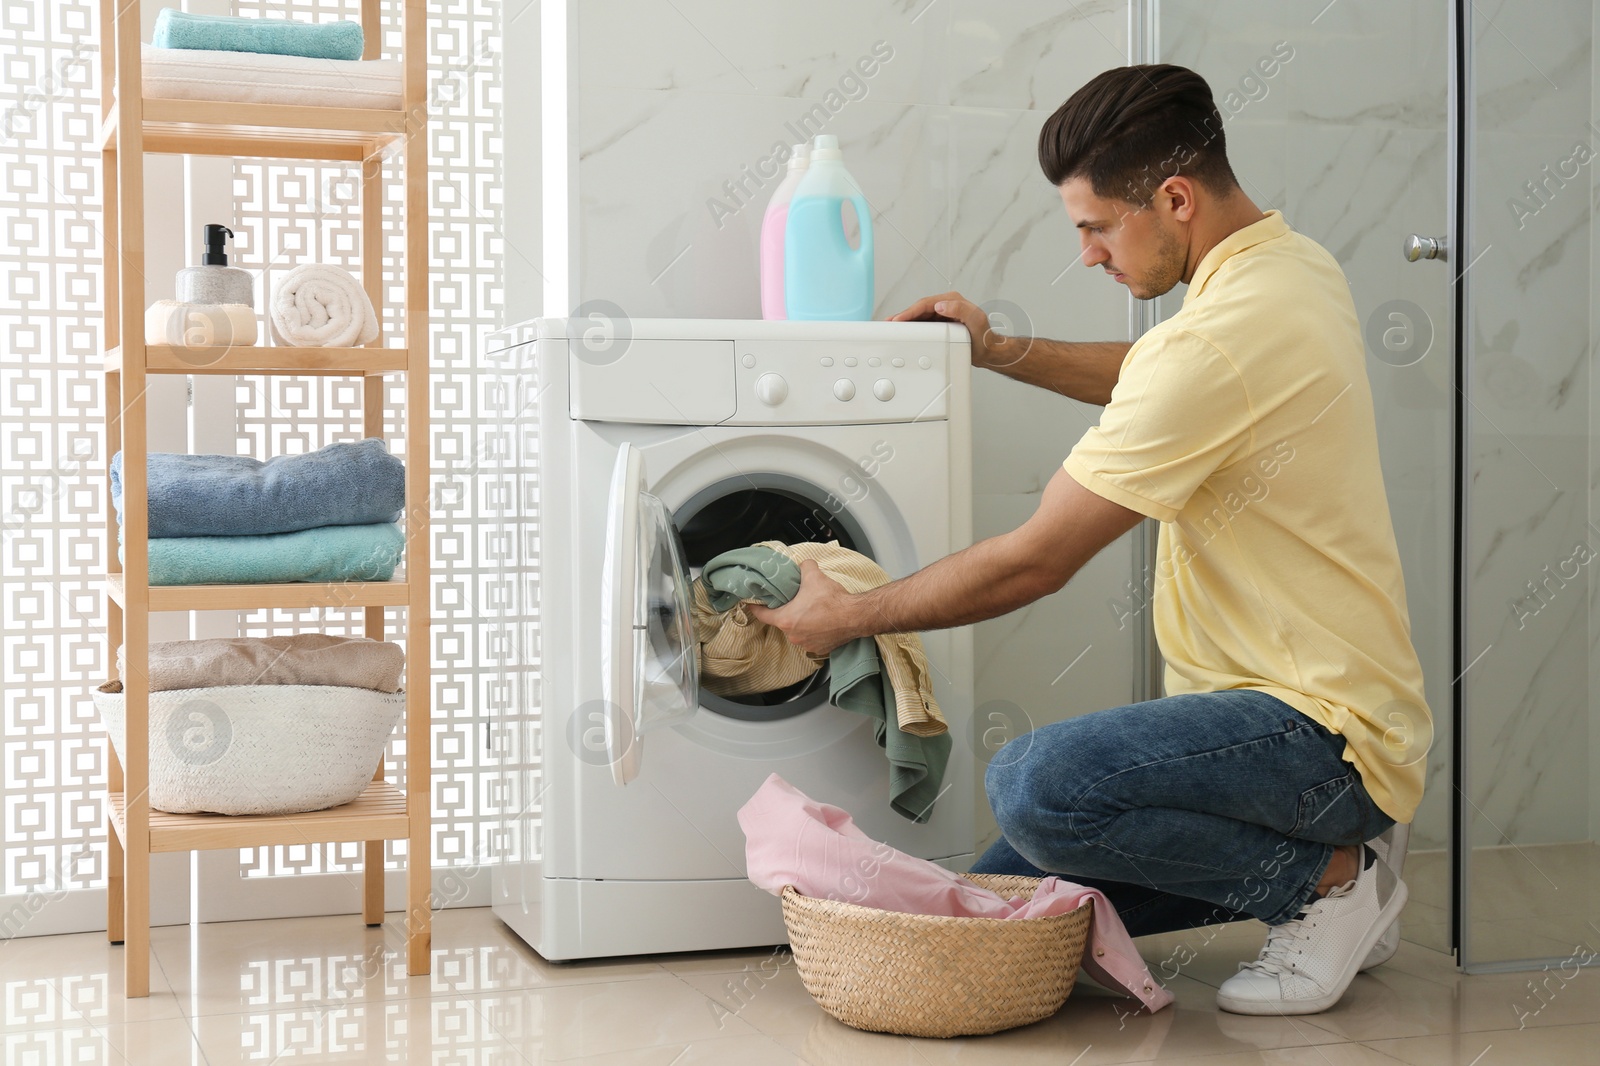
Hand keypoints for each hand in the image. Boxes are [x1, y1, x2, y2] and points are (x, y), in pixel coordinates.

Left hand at [746, 559, 859, 655]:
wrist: (855, 616)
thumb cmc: (832, 600)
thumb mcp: (813, 575)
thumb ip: (803, 566)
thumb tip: (803, 564)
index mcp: (786, 619)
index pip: (762, 615)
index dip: (756, 607)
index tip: (753, 603)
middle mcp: (793, 635)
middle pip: (783, 621)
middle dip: (787, 611)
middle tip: (795, 601)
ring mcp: (806, 644)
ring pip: (798, 630)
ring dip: (802, 622)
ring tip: (812, 610)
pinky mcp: (820, 649)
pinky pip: (812, 638)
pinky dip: (814, 630)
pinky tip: (823, 621)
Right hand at [888, 291, 1014, 368]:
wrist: (987, 351)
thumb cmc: (983, 337)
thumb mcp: (975, 320)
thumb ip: (960, 309)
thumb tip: (940, 305)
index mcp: (952, 301)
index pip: (926, 304)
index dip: (910, 312)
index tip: (899, 319)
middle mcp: (946, 306)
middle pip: (919, 309)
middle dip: (903, 316)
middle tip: (888, 323)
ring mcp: (942, 315)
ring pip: (918, 317)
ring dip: (905, 322)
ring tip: (890, 327)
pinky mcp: (939, 325)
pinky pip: (922, 324)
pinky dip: (912, 328)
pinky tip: (903, 332)